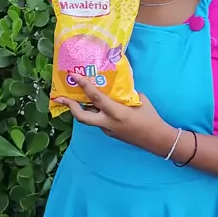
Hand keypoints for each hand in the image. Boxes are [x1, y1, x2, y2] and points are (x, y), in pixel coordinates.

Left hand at [56, 75, 175, 155]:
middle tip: (61, 98)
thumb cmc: (151, 118)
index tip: (73, 76)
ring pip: (90, 118)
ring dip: (82, 109)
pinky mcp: (110, 133)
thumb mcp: (139, 100)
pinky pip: (99, 121)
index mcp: (116, 113)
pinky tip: (97, 106)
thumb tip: (116, 86)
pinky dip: (95, 112)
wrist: (157, 140)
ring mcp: (108, 130)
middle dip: (70, 107)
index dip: (83, 85)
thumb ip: (125, 93)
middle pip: (82, 117)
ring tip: (76, 98)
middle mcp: (108, 123)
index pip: (96, 98)